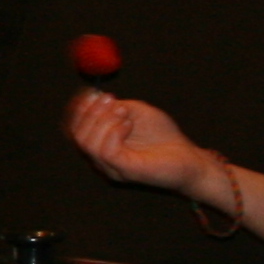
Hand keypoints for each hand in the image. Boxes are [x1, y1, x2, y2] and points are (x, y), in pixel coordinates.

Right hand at [64, 90, 231, 207]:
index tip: (91, 92)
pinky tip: (129, 124)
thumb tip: (96, 98)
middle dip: (90, 112)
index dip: (78, 109)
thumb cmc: (164, 137)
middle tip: (109, 99)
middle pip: (77, 135)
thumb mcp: (137, 112)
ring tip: (124, 112)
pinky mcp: (125, 171)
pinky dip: (114, 131)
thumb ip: (116, 107)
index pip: (75, 129)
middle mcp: (102, 158)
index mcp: (102, 144)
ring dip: (103, 120)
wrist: (188, 158)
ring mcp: (111, 167)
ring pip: (88, 143)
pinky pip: (106, 151)